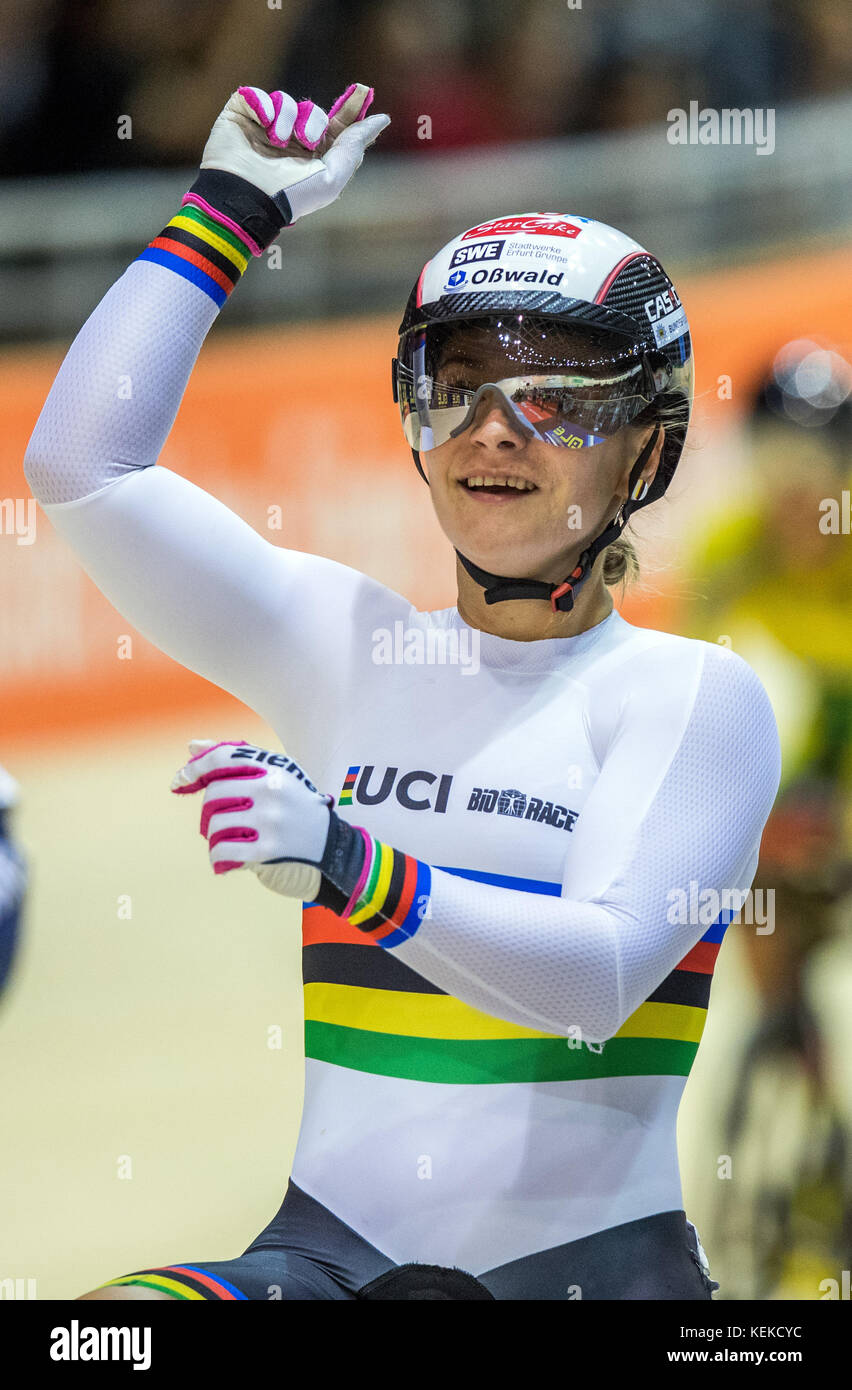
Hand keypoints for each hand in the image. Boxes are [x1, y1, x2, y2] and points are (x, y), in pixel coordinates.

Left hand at [171, 739, 333, 900]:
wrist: (330, 848)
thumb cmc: (293, 808)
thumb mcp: (274, 776)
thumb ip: (235, 759)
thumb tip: (192, 746)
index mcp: (273, 768)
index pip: (223, 757)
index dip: (195, 768)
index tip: (179, 781)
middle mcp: (272, 790)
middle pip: (213, 794)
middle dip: (207, 811)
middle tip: (215, 822)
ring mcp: (270, 821)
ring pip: (215, 825)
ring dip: (212, 837)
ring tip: (225, 841)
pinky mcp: (268, 850)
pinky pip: (222, 850)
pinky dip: (216, 857)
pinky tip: (223, 859)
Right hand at [187, 83, 389, 244]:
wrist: (245, 198)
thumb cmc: (290, 196)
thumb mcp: (331, 177)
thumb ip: (353, 147)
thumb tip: (382, 120)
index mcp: (312, 158)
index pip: (335, 125)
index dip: (349, 109)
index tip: (363, 92)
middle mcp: (289, 142)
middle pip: (313, 112)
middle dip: (314, 121)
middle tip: (308, 141)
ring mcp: (263, 128)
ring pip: (285, 101)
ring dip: (286, 119)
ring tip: (277, 141)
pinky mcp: (240, 115)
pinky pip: (256, 94)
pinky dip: (262, 106)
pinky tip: (262, 126)